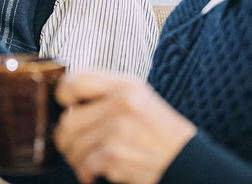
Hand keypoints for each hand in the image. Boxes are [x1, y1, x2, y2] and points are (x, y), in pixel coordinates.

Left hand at [53, 72, 196, 183]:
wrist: (187, 161)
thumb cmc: (162, 133)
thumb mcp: (141, 99)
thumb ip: (109, 95)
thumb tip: (71, 105)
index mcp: (126, 86)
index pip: (78, 79)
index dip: (64, 93)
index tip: (67, 105)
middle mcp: (120, 104)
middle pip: (69, 120)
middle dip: (67, 137)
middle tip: (73, 144)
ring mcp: (116, 130)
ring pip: (72, 144)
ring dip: (75, 157)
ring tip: (87, 159)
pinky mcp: (114, 155)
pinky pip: (83, 163)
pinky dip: (85, 171)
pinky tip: (94, 172)